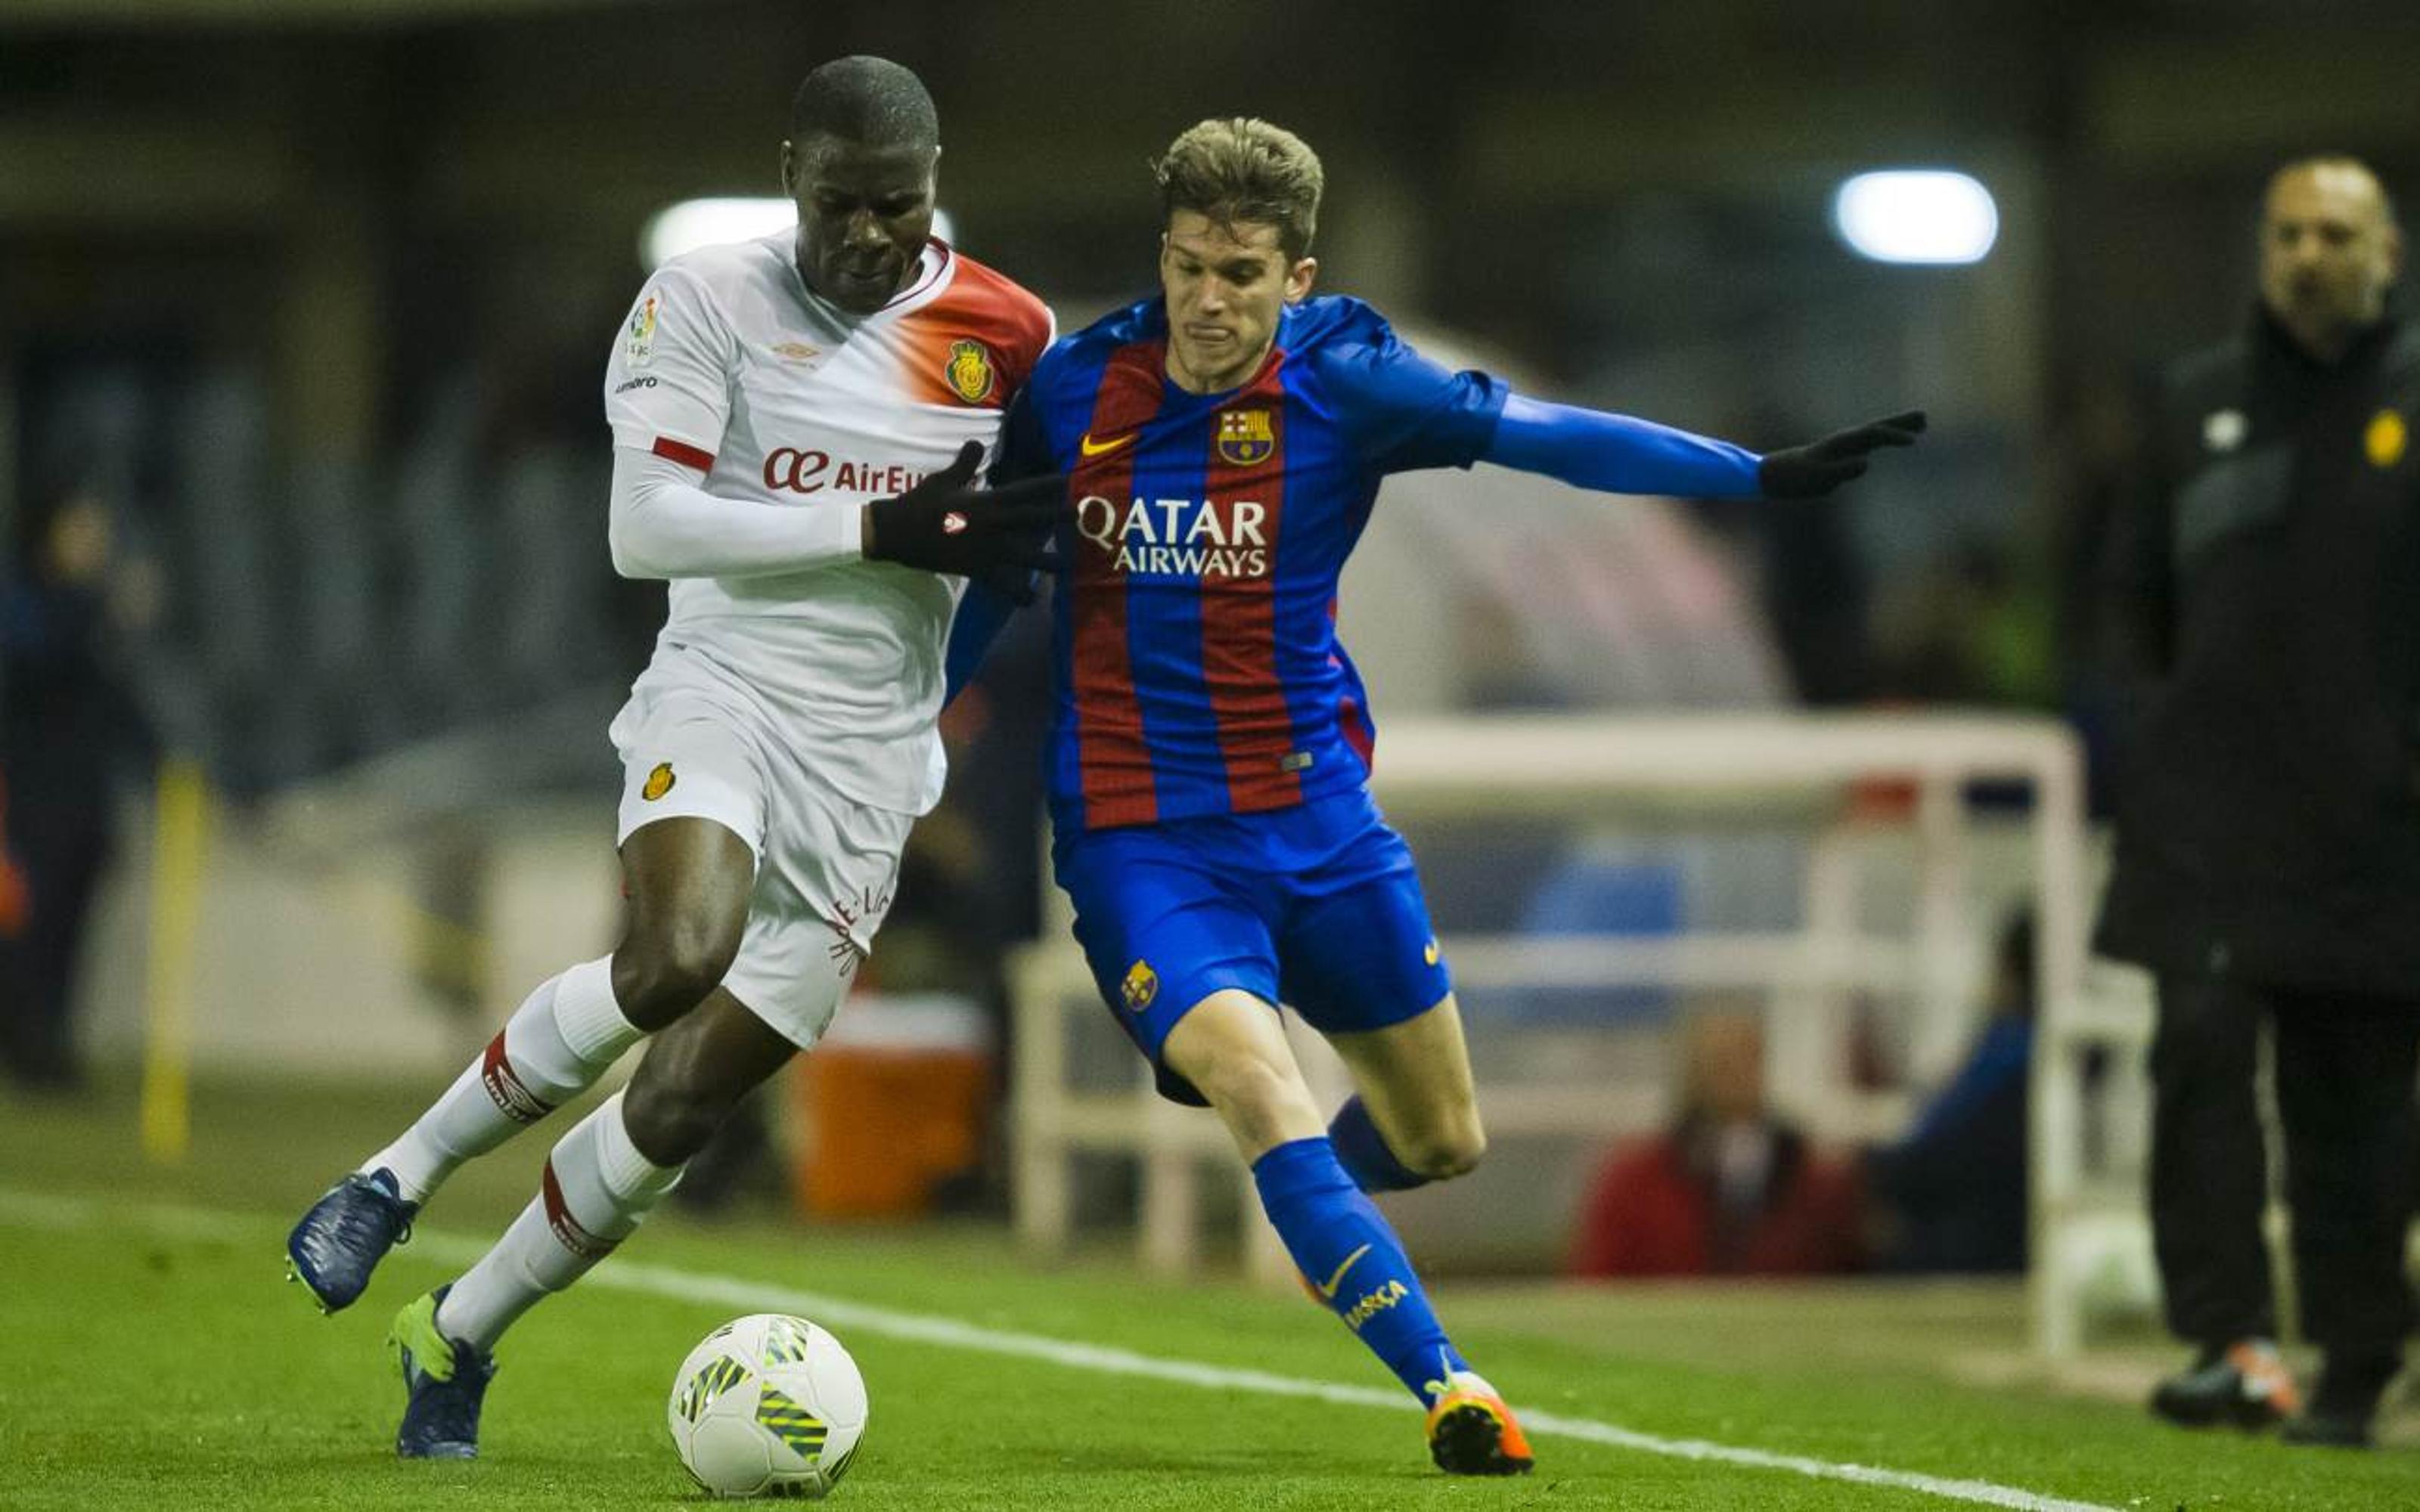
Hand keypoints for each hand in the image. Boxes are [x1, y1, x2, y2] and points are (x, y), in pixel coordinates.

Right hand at [864, 441, 1066, 581]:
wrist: (897, 532)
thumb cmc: (920, 503)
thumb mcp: (943, 479)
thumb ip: (965, 463)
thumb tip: (976, 442)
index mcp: (987, 501)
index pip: (1024, 490)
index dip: (1047, 486)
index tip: (1068, 482)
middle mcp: (993, 525)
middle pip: (1032, 520)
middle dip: (1056, 518)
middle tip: (1079, 517)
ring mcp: (986, 549)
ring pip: (1024, 556)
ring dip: (1046, 561)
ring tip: (1067, 566)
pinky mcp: (976, 569)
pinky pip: (1000, 584)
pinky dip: (1015, 594)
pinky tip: (1030, 602)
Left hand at [1757, 411, 1925, 498]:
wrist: (1777, 475)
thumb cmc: (1796, 478)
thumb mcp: (1819, 478)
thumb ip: (1842, 471)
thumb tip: (1866, 463)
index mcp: (1842, 444)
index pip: (1874, 436)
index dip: (1894, 437)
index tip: (1913, 441)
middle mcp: (1846, 440)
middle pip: (1879, 427)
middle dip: (1902, 423)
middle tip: (1925, 417)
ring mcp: (1846, 446)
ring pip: (1877, 433)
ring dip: (1898, 427)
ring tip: (1921, 423)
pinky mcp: (1845, 454)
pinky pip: (1871, 443)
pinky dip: (1886, 439)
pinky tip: (1894, 441)